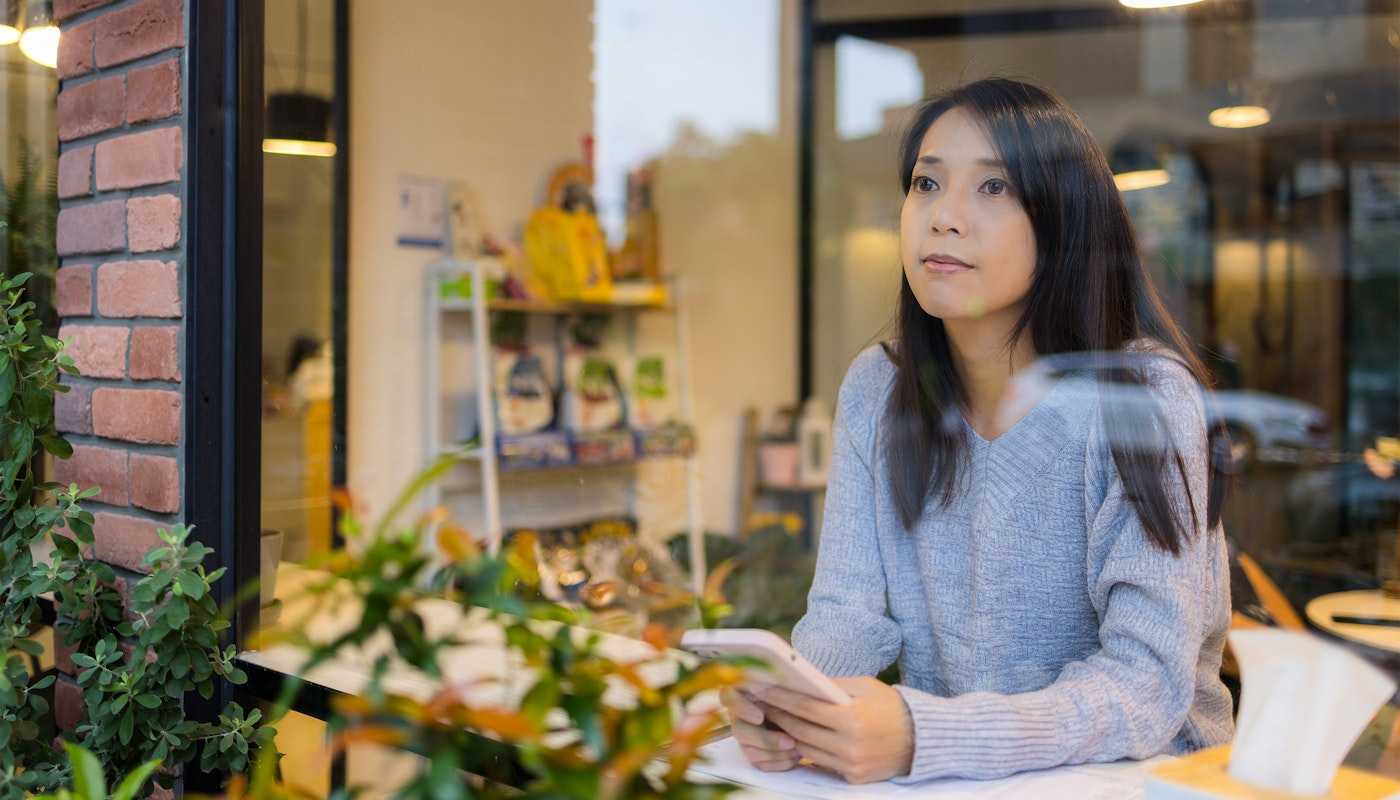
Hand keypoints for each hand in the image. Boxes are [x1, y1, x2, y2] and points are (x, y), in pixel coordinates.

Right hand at [720, 686, 799, 771]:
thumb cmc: (795, 694)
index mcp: (742, 692)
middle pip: (740, 731)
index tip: (759, 717)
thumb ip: (778, 688)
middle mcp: (739, 715)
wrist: (806, 715)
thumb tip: (775, 685)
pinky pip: (761, 764)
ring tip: (798, 749)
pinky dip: (779, 763)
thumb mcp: (787, 687)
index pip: (728, 697)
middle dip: (766, 740)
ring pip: (751, 751)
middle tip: (790, 742)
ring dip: (776, 753)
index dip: (740, 708)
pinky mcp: (755, 754)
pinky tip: (795, 756)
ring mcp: (745, 737)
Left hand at [758, 677, 913, 783]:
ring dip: (786, 735)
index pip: (806, 707)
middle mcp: (850, 745)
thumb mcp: (863, 686)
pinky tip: (793, 737)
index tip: (761, 689)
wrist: (921, 738)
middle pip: (800, 730)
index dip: (780, 698)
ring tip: (772, 720)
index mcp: (852, 718)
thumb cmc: (890, 706)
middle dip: (777, 716)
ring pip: (806, 749)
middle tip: (760, 704)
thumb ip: (831, 685)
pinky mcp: (853, 778)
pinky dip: (805, 750)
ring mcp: (851, 765)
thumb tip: (799, 681)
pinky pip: (820, 763)